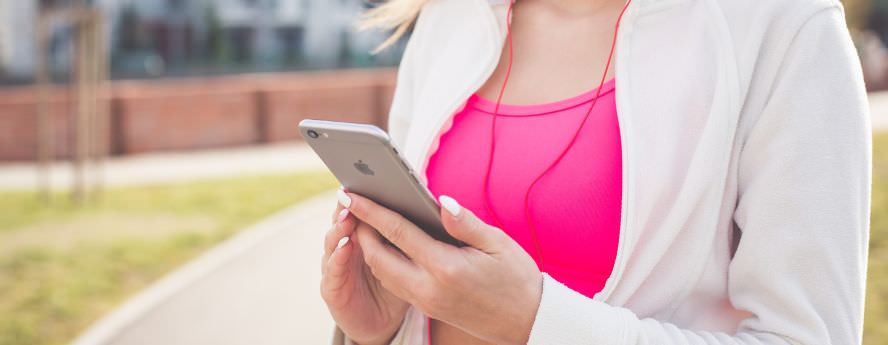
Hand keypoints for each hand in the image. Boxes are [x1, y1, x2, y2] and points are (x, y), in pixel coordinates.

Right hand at [320, 188, 409, 344]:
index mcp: (366, 235)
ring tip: (348, 213)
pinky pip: (331, 272)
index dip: (366, 195)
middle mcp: (347, 247)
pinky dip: (336, 257)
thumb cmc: (400, 284)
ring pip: (333, 241)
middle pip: (343, 220)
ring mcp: (337, 268)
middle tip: (354, 189)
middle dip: (347, 205)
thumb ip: (412, 231)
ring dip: (339, 226)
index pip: (364, 210)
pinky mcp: (332, 289)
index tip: (371, 176)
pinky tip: (345, 246)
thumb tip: (431, 204)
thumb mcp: (410, 256)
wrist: (383, 322)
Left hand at [339, 191, 542, 344]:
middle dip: (361, 230)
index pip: (398, 233)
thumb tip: (440, 201)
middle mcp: (430, 288)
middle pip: (378, 258)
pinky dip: (384, 264)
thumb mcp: (498, 243)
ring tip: (365, 222)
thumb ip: (465, 222)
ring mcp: (426, 302)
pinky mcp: (428, 309)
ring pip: (383, 274)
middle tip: (353, 205)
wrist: (527, 322)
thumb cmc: (517, 279)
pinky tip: (386, 246)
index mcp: (447, 268)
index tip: (352, 195)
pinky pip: (395, 284)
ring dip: (369, 249)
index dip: (372, 211)